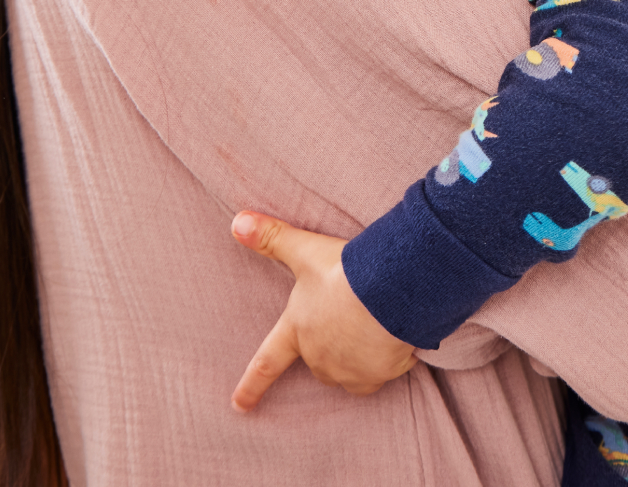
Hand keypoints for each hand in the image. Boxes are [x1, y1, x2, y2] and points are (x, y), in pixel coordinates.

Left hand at [230, 211, 417, 409]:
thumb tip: (236, 222)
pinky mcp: (377, 375)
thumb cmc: (343, 269)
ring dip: (356, 356)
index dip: (252, 385)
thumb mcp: (304, 249)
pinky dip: (385, 362)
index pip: (267, 362)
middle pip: (318, 361)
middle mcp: (318, 357)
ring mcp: (347, 370)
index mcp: (297, 330)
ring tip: (372, 324)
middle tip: (348, 315)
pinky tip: (392, 337)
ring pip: (348, 371)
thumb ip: (271, 237)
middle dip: (330, 345)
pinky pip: (379, 374)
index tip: (238, 405)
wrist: (389, 287)